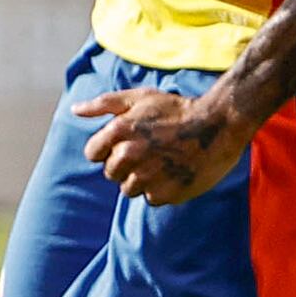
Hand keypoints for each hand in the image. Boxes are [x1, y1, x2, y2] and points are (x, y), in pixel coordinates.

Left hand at [75, 90, 256, 205]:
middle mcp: (129, 154)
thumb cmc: (177, 109)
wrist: (220, 122)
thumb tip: (75, 110)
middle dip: (127, 164)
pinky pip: (152, 198)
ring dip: (144, 179)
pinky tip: (176, 172)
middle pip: (111, 173)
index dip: (110, 149)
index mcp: (118, 131)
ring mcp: (147, 176)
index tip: (131, 142)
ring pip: (129, 189)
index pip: (93, 154)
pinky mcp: (166, 192)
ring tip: (165, 162)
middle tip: (152, 151)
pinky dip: (162, 189)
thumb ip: (104, 104)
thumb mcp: (141, 98)